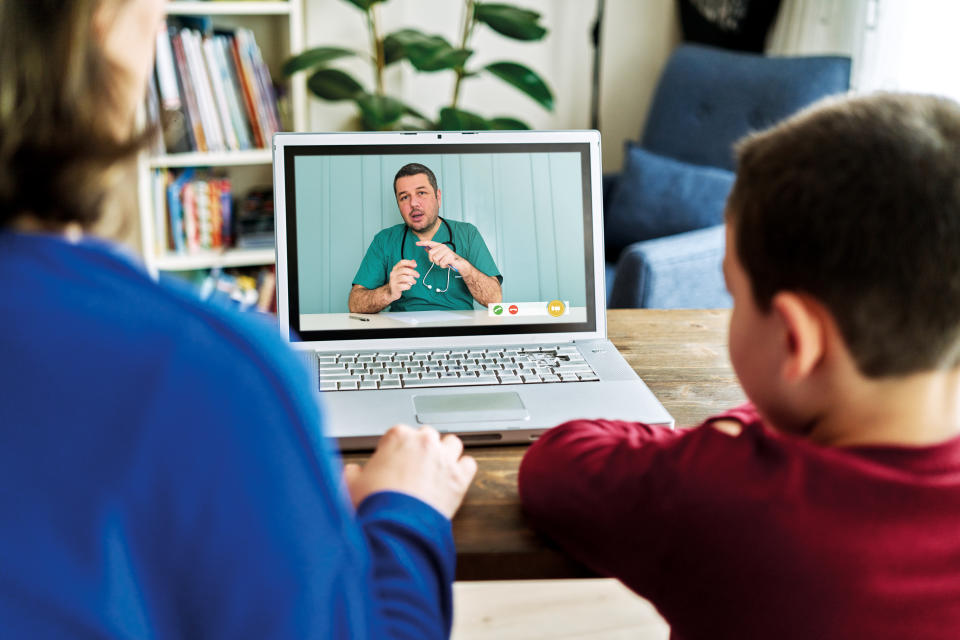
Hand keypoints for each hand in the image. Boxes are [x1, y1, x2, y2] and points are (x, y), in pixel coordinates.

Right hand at [342, 425, 477, 519]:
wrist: (395, 528)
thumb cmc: (373, 506)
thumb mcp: (350, 486)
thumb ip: (352, 473)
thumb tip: (353, 472)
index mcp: (398, 437)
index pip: (400, 433)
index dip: (396, 448)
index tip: (394, 460)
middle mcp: (424, 442)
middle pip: (427, 436)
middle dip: (422, 449)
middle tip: (414, 467)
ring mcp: (444, 458)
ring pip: (452, 443)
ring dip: (446, 453)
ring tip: (436, 469)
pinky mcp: (459, 478)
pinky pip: (469, 464)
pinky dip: (463, 470)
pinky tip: (454, 478)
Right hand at [387, 259, 418, 301]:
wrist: (391, 291)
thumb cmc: (399, 281)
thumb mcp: (402, 273)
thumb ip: (408, 267)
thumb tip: (414, 261)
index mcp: (395, 269)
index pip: (401, 263)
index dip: (409, 262)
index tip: (416, 265)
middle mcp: (393, 273)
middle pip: (404, 270)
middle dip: (413, 272)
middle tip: (418, 275)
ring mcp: (393, 281)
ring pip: (403, 278)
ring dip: (411, 280)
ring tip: (414, 282)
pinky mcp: (395, 288)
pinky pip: (403, 286)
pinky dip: (408, 286)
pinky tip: (409, 286)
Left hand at [416, 240, 461, 270]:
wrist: (459, 264)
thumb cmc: (449, 259)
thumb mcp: (440, 255)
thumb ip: (434, 251)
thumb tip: (425, 248)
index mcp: (440, 246)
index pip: (430, 243)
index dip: (423, 243)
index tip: (416, 243)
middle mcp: (443, 247)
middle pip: (431, 253)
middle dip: (432, 259)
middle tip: (438, 261)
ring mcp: (447, 251)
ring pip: (435, 259)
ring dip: (439, 263)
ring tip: (444, 262)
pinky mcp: (449, 257)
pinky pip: (441, 263)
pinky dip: (443, 266)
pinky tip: (447, 264)